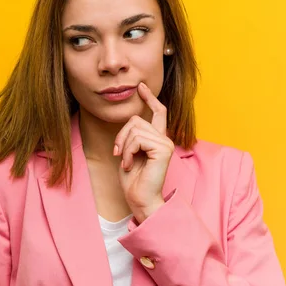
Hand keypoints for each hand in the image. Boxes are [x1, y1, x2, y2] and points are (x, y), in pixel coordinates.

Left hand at [113, 82, 174, 222]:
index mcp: (157, 139)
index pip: (158, 112)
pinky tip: (128, 165)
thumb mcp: (128, 152)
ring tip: (126, 162)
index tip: (141, 86)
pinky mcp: (163, 149)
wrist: (139, 199)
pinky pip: (137, 139)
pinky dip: (127, 152)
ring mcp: (165, 143)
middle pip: (136, 120)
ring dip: (123, 147)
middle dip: (121, 136)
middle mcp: (164, 138)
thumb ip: (132, 136)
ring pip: (135, 129)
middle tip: (119, 154)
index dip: (149, 98)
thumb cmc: (133, 180)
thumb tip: (131, 121)